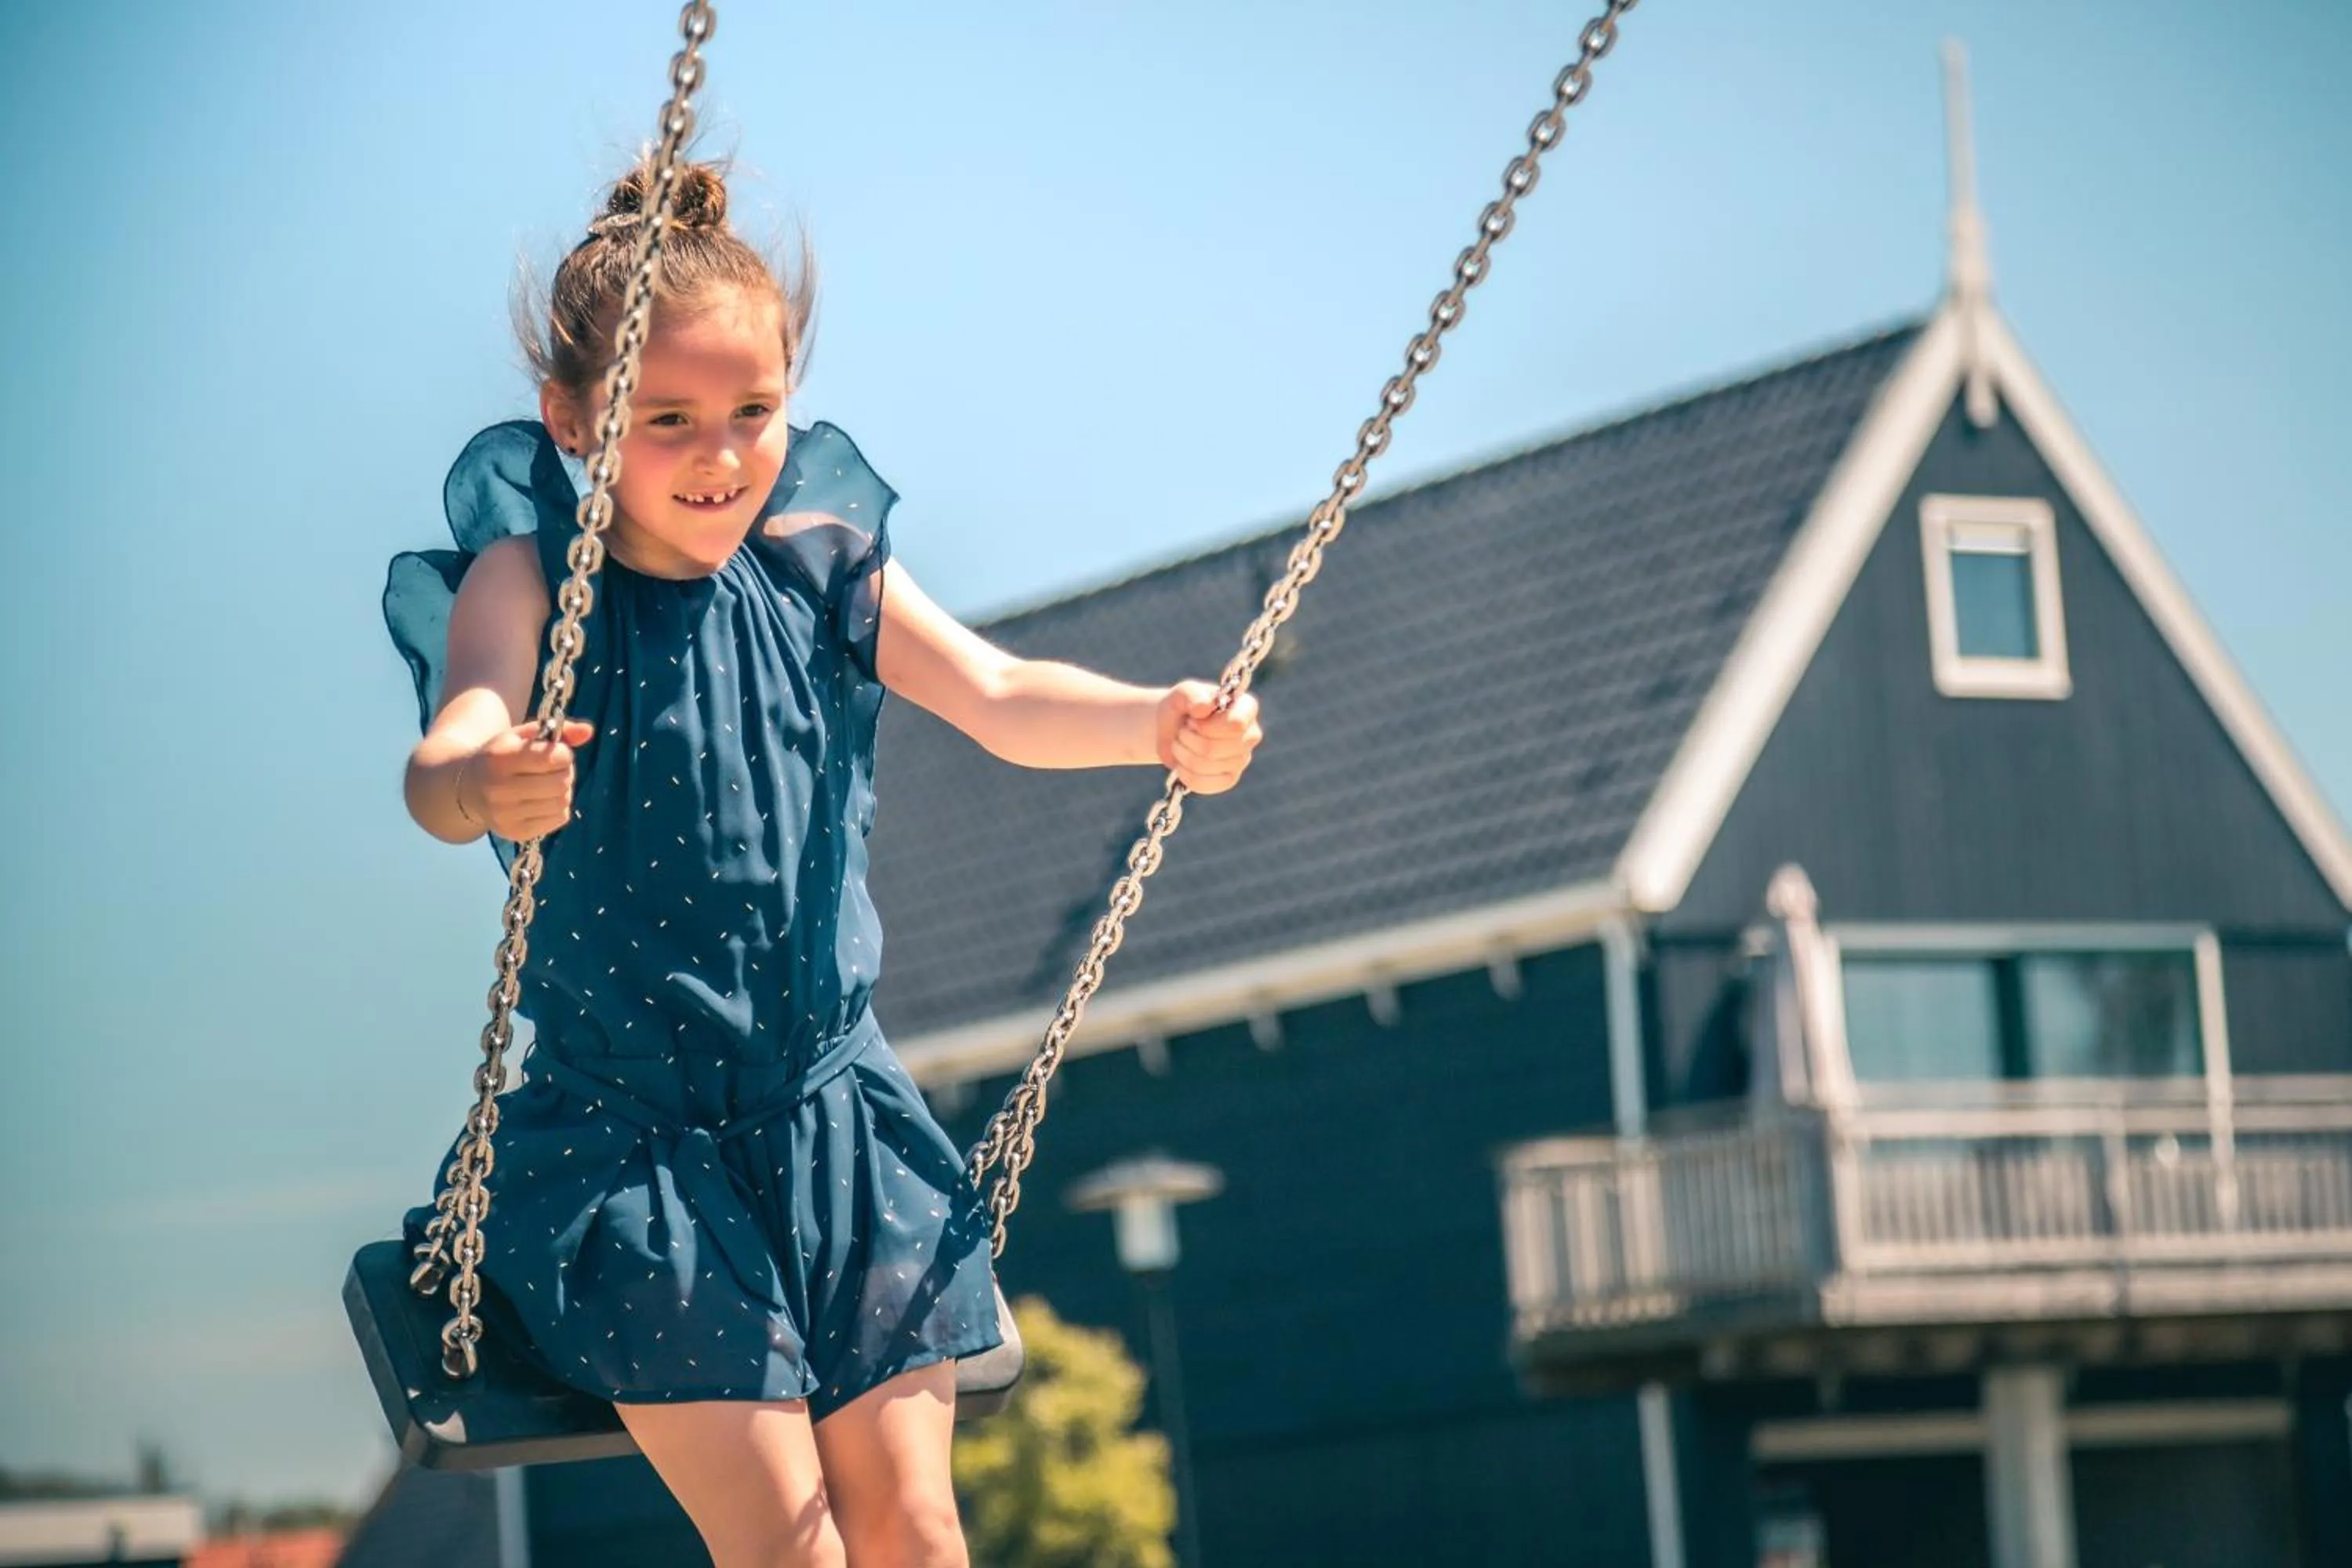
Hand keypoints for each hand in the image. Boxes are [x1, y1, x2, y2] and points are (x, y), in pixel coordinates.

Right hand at [457, 720, 594, 839]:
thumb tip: (588, 732)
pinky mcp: (515, 833)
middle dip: (565, 772)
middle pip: (561, 782)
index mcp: (500, 758)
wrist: (468, 788)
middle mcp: (499, 788)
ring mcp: (505, 814)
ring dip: (564, 790)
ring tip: (548, 783)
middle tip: (553, 769)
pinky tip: (542, 800)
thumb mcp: (523, 736)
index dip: (563, 753)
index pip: (555, 758)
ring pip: (563, 802)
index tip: (555, 752)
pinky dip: (558, 808)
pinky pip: (559, 819)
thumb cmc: (503, 756)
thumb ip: (558, 730)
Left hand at [1155, 681, 1262, 795]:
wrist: (1172, 730)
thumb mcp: (1181, 694)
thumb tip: (1205, 707)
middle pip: (1217, 748)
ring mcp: (1242, 759)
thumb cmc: (1181, 708)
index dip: (1208, 727)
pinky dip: (1186, 775)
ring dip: (1183, 754)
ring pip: (1208, 765)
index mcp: (1246, 708)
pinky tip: (1181, 765)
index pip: (1236, 724)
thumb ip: (1191, 694)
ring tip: (1180, 744)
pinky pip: (1206, 784)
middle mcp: (1251, 734)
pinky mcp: (1230, 779)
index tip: (1192, 720)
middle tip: (1182, 731)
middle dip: (1189, 740)